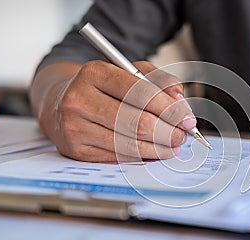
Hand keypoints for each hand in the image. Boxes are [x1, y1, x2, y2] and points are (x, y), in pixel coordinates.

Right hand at [30, 60, 195, 161]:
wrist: (61, 103)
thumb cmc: (104, 88)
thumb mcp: (129, 73)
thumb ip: (158, 80)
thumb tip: (179, 99)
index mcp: (95, 72)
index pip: (142, 93)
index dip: (171, 109)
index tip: (188, 119)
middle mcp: (80, 98)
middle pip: (138, 122)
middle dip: (169, 132)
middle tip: (183, 136)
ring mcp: (75, 126)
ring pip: (129, 144)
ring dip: (159, 148)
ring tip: (172, 145)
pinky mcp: (75, 149)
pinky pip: (118, 158)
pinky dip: (141, 156)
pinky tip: (152, 151)